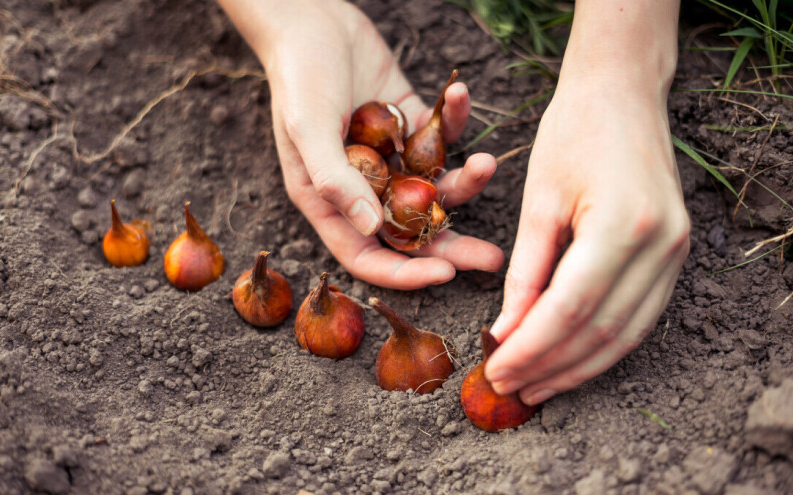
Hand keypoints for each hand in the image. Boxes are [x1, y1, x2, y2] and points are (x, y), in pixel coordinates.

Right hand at [218, 0, 502, 288]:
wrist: (311, 17)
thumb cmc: (299, 74)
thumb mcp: (308, 127)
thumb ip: (335, 179)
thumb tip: (368, 228)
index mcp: (330, 200)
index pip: (368, 254)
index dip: (405, 272)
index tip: (446, 275)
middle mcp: (362, 186)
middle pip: (411, 231)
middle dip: (453, 246)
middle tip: (494, 260)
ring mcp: (389, 156)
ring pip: (434, 186)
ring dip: (465, 180)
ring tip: (487, 163)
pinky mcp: (409, 123)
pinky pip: (440, 135)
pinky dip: (453, 118)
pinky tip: (458, 92)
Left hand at [483, 3, 687, 403]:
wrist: (623, 94)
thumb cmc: (572, 133)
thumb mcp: (538, 200)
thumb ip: (525, 272)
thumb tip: (507, 333)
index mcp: (624, 225)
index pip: (570, 310)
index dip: (530, 348)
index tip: (495, 370)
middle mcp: (662, 246)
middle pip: (600, 331)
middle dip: (551, 367)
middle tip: (509, 388)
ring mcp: (677, 254)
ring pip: (625, 335)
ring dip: (578, 367)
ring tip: (536, 387)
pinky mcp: (676, 257)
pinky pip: (639, 318)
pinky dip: (602, 345)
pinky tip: (570, 360)